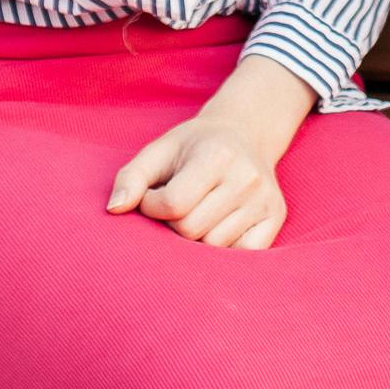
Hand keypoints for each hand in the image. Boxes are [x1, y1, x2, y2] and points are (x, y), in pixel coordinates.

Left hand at [108, 52, 312, 249]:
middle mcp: (247, 177)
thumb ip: (131, 176)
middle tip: (174, 209)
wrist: (246, 131)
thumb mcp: (161, 149)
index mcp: (218, 154)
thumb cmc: (194, 146)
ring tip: (196, 216)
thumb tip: (114, 210)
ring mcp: (265, 199)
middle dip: (172, 226)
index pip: (174, 204)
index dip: (152, 207)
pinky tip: (216, 228)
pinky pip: (241, 257)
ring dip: (195, 241)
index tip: (151, 198)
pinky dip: (222, 252)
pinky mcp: (275, 218)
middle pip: (191, 231)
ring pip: (213, 248)